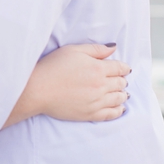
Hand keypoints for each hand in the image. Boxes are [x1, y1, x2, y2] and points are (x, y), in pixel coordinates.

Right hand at [4, 43, 130, 128]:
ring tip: (122, 93)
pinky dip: (118, 111)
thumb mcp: (74, 50)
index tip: (125, 69)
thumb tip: (113, 48)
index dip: (124, 68)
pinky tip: (120, 108)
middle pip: (120, 83)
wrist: (38, 90)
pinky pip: (111, 114)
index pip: (120, 68)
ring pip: (118, 98)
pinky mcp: (89, 114)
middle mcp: (101, 85)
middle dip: (122, 80)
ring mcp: (96, 101)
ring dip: (122, 94)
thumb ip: (96, 49)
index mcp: (98, 68)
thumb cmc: (53, 67)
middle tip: (121, 80)